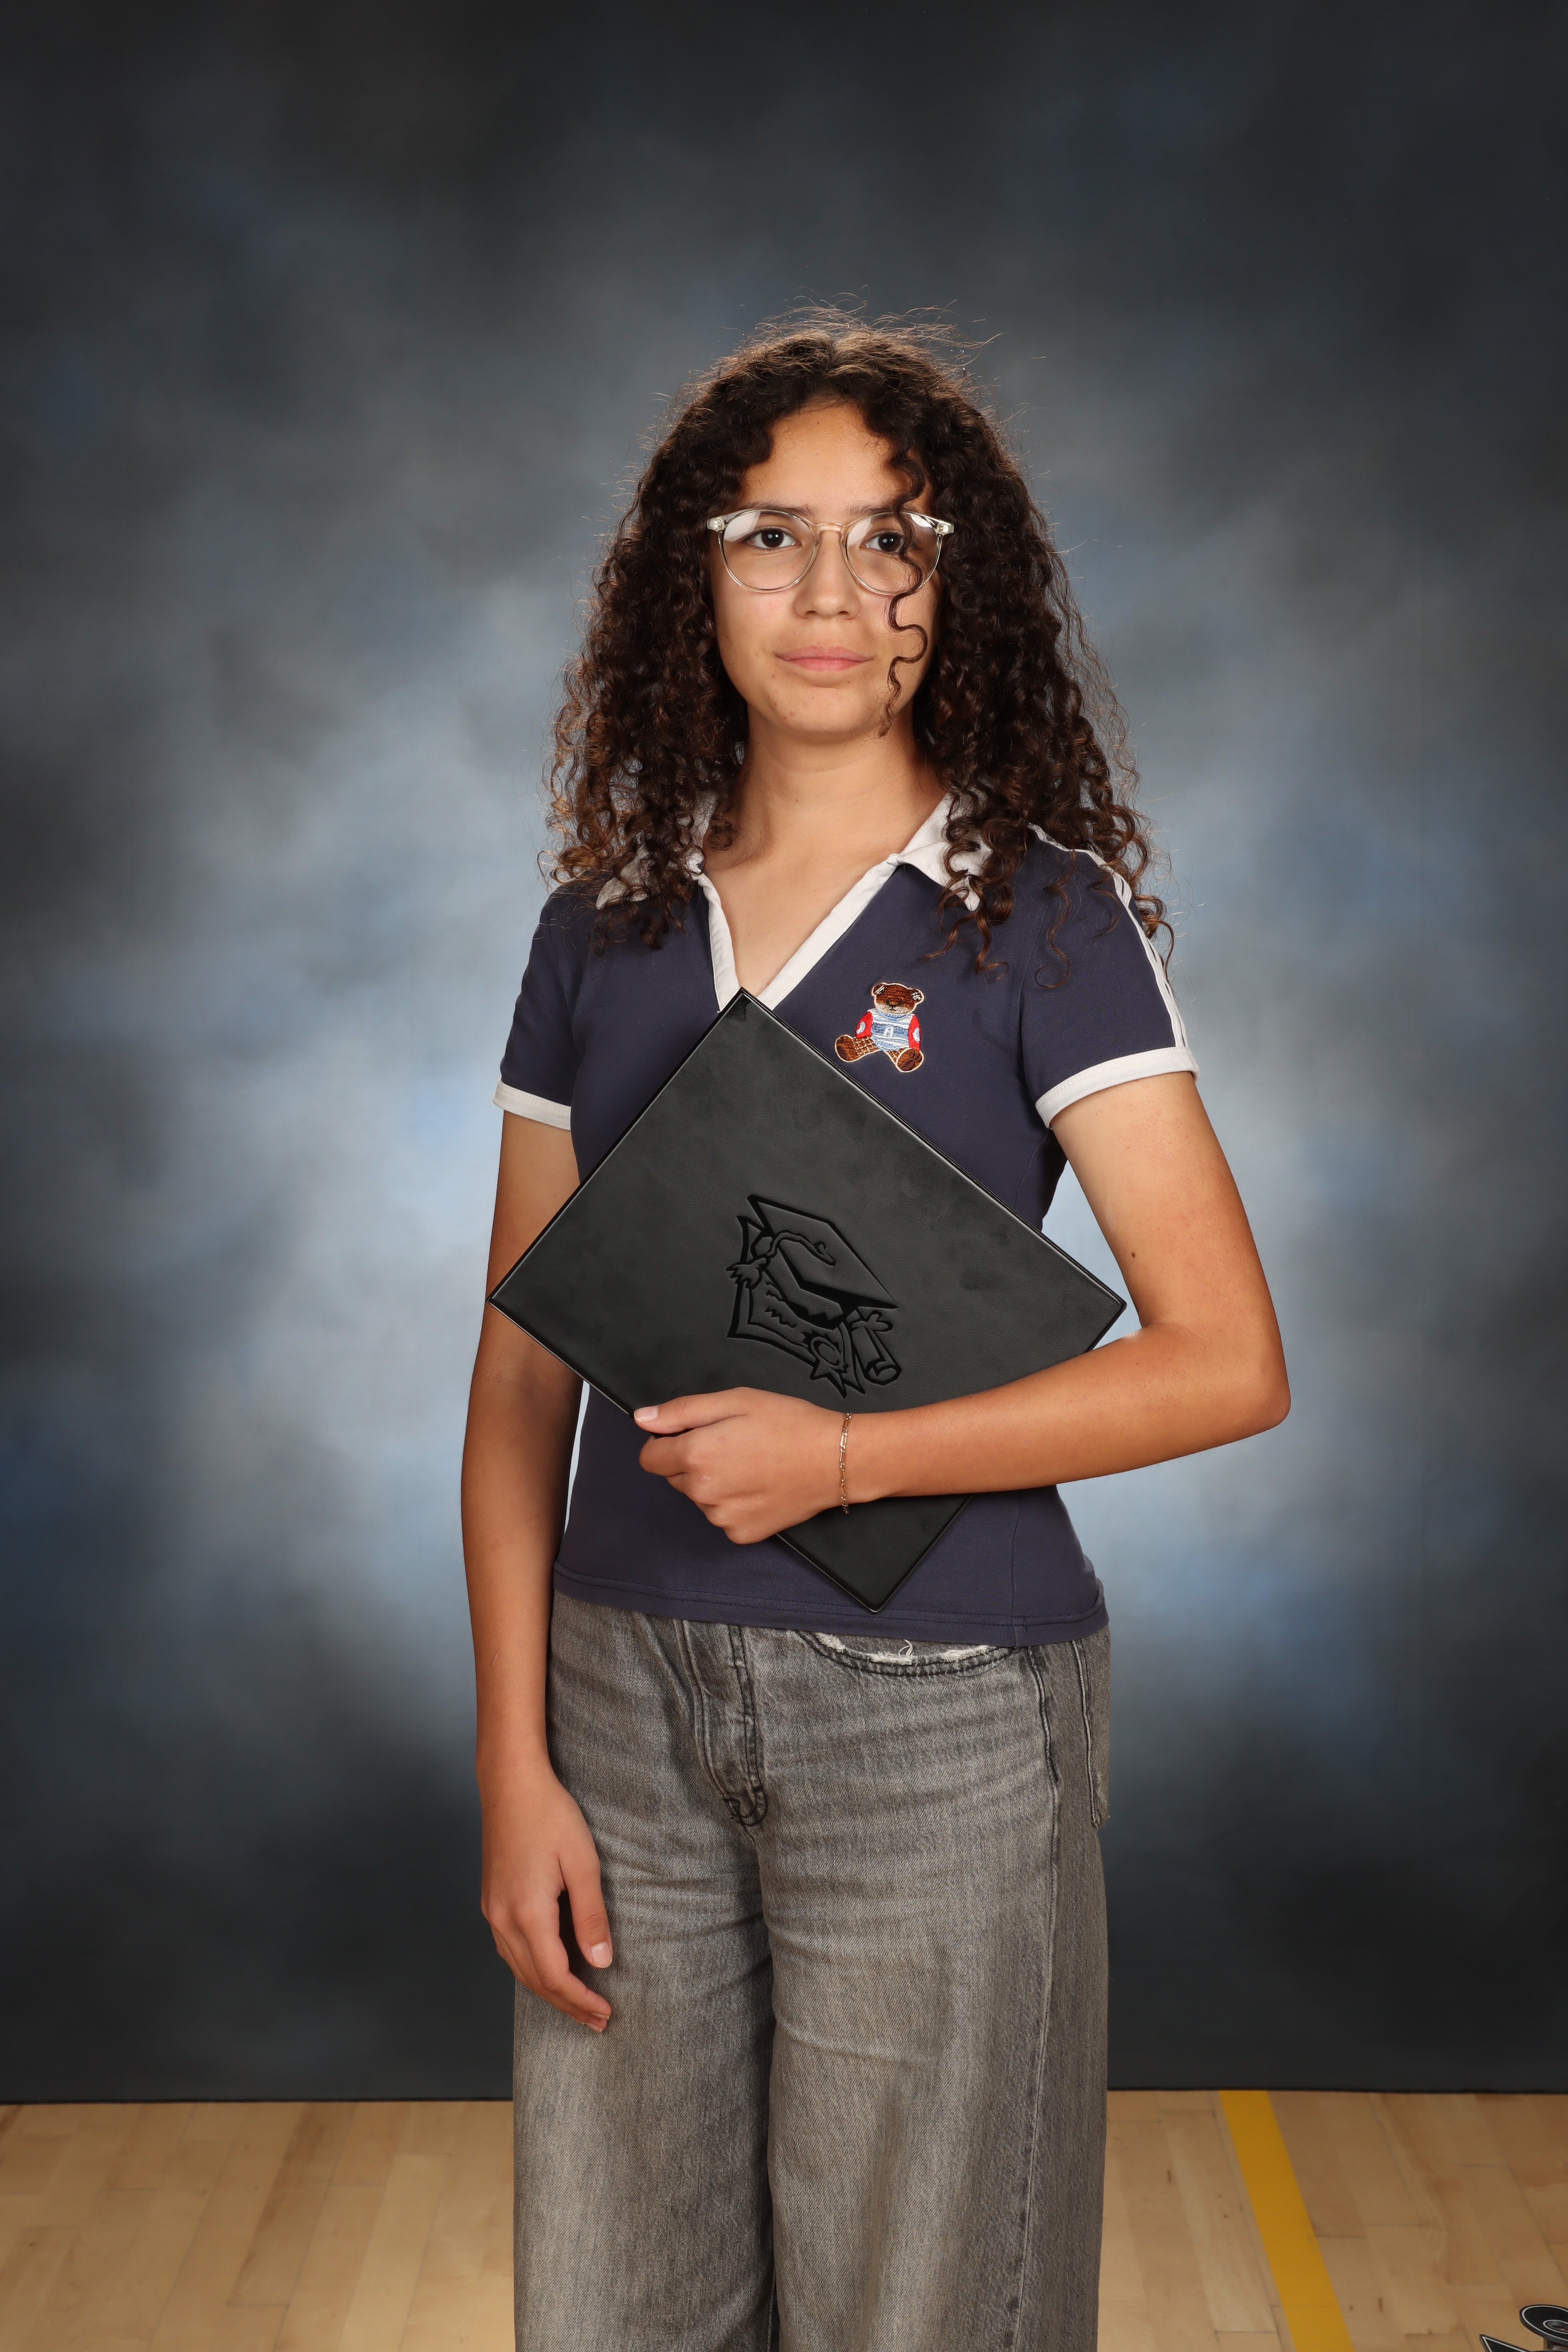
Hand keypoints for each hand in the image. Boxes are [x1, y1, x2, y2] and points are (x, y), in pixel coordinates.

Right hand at [480, 1757, 613, 2030]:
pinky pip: (510, 1949)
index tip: (606, 2014)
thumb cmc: (550, 1816)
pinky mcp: (491, 1900)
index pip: (555, 1976)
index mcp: (527, 1914)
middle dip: (567, 2005)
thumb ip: (591, 1916)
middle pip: (535, 1980)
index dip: (581, 2001)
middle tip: (598, 2021)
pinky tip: (550, 1969)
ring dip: (548, 1990)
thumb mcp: (582, 1863)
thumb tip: (601, 1962)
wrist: (510, 1783)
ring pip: (519, 1968)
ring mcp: (492, 1911)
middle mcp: (502, 1919)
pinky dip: (532, 1968)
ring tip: (578, 2003)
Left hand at [634, 1387, 842, 1543]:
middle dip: (693, 1460)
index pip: (649, 1457)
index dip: (666, 1442)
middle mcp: (702, 1493)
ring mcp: (721, 1517)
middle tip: (733, 1443)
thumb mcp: (735, 1400)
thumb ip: (681, 1411)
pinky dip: (733, 1503)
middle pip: (675, 1477)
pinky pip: (722, 1516)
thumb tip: (642, 1419)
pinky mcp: (741, 1534)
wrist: (836, 1460)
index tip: (695, 1433)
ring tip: (752, 1463)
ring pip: (700, 1497)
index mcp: (695, 1456)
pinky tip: (760, 1485)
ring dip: (713, 1482)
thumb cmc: (788, 1423)